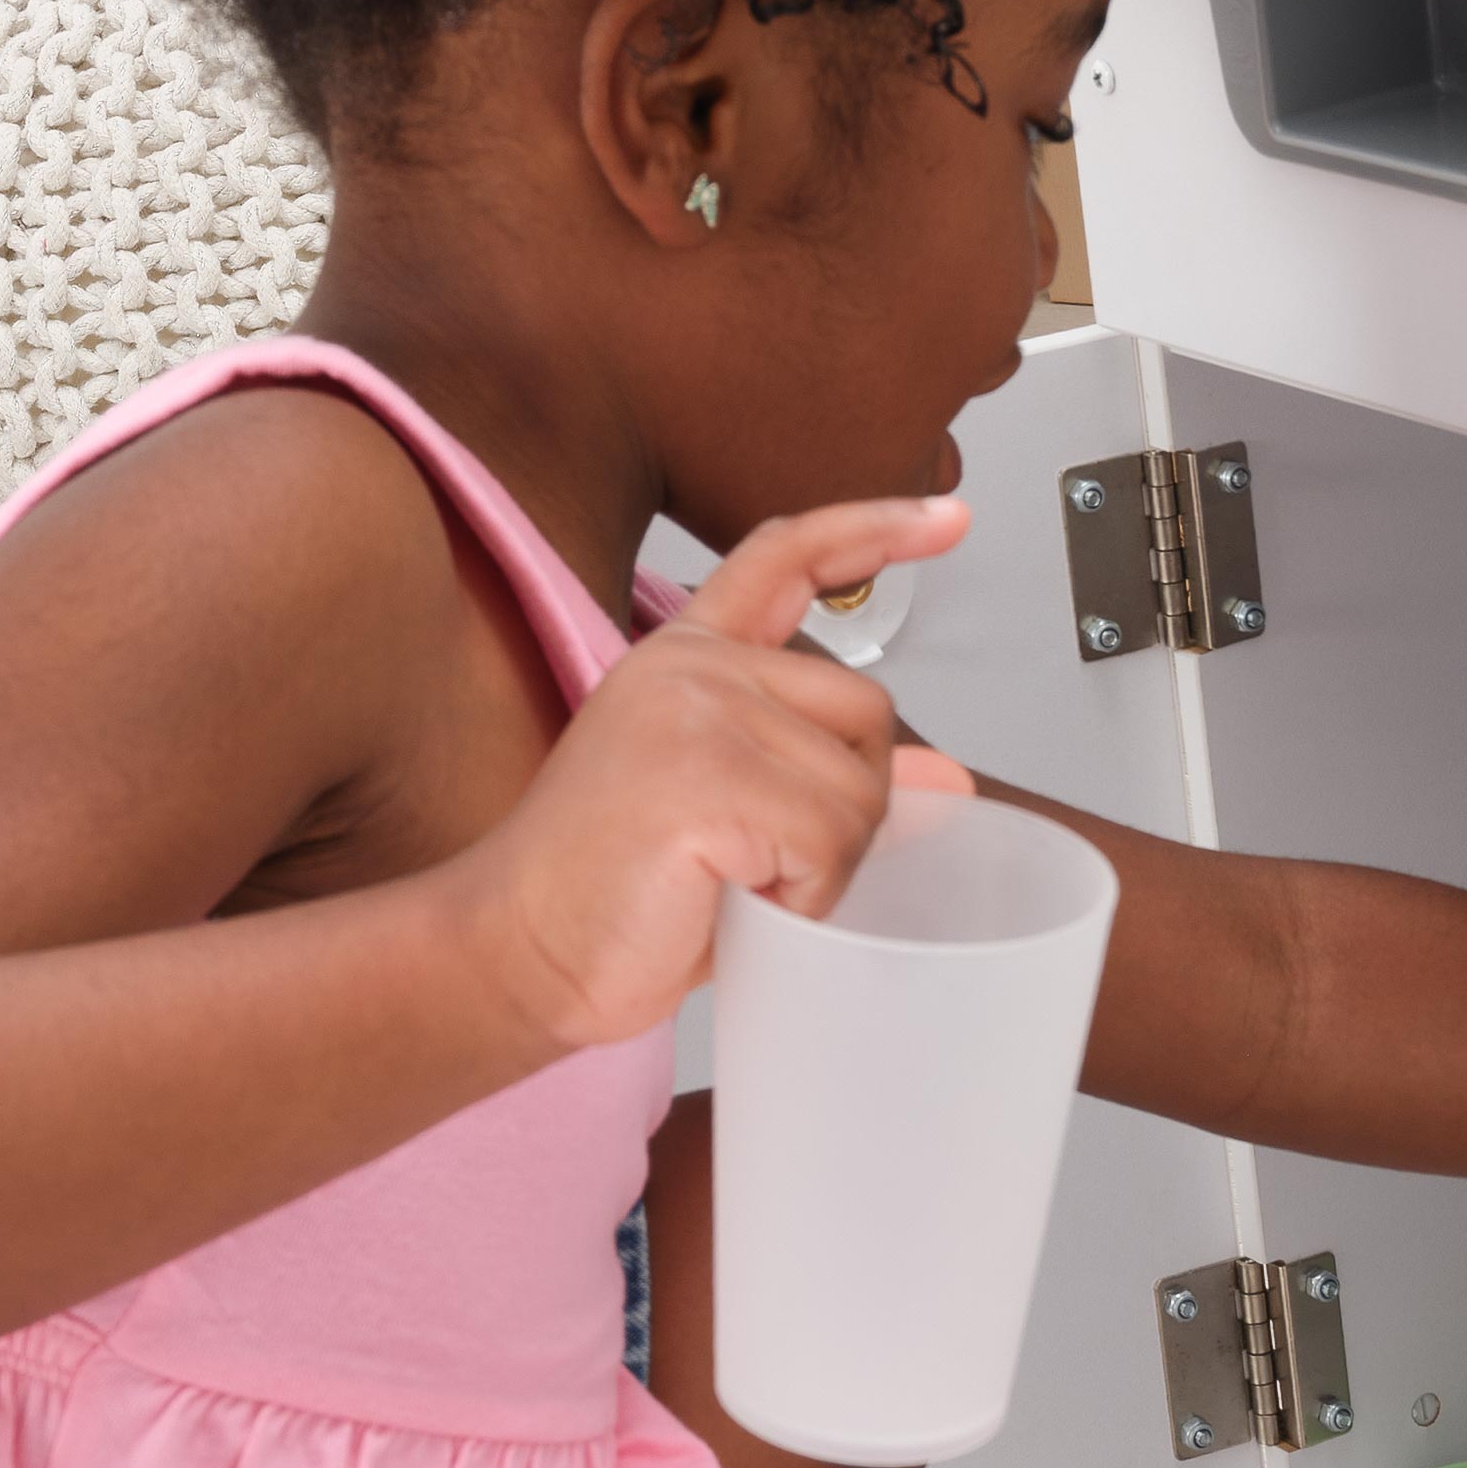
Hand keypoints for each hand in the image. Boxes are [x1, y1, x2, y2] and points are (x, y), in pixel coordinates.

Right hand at [446, 499, 974, 1051]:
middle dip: (849, 809)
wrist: (515, 952)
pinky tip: (731, 899)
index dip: (875, 528)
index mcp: (689, 658)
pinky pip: (829, 842)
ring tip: (731, 883)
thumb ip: (830, 776)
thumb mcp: (743, 820)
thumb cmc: (615, 893)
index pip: (786, 557)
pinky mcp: (704, 778)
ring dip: (822, 868)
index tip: (951, 515)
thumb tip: (949, 779)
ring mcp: (695, 713)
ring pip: (860, 791)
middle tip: (759, 861)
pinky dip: (805, 897)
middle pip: (868, 716)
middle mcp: (692, 667)